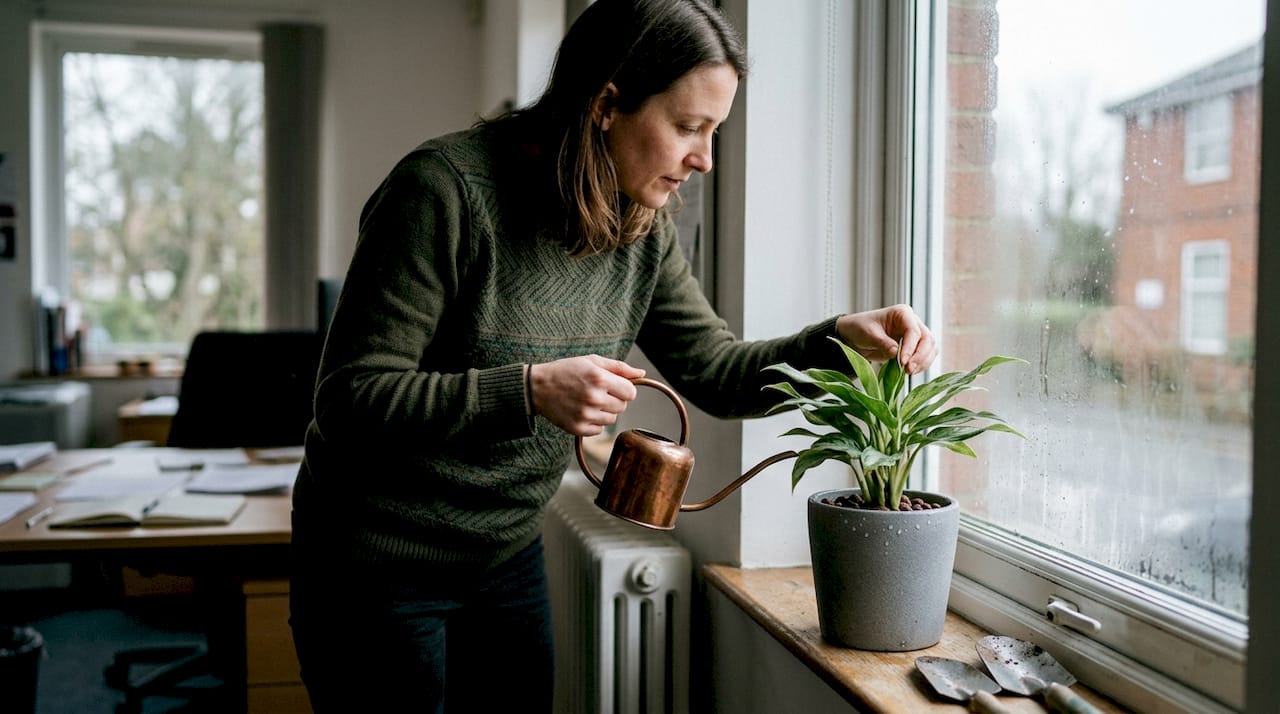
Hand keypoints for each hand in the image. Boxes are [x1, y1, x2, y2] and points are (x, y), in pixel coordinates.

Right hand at [529, 355, 645, 435]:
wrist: (537, 387)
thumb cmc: (566, 371)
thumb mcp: (592, 361)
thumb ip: (619, 367)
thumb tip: (641, 374)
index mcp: (600, 379)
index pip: (631, 392)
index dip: (624, 389)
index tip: (614, 386)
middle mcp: (594, 398)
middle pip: (622, 406)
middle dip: (615, 400)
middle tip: (598, 393)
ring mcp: (586, 415)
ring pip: (612, 419)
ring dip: (604, 411)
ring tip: (588, 401)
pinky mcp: (578, 428)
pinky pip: (599, 430)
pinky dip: (593, 422)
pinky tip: (581, 411)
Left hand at [835, 304, 936, 374]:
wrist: (854, 336)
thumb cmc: (860, 328)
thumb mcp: (868, 334)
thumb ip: (883, 343)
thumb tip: (896, 353)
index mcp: (902, 313)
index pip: (913, 331)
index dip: (910, 347)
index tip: (903, 362)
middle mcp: (912, 322)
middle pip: (927, 339)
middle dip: (920, 356)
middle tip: (908, 370)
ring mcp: (915, 335)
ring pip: (930, 349)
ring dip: (923, 362)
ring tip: (908, 372)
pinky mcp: (913, 347)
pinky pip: (925, 356)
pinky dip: (921, 365)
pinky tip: (910, 372)